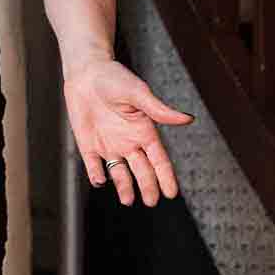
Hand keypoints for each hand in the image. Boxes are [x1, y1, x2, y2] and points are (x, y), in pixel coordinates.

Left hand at [62, 56, 192, 205]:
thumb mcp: (139, 94)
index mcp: (144, 131)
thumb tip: (187, 118)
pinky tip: (100, 181)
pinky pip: (94, 165)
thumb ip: (159, 110)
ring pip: (119, 173)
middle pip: (142, 170)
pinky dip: (97, 174)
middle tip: (152, 202)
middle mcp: (128, 142)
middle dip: (148, 187)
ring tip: (128, 201)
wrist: (87, 72)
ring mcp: (108, 145)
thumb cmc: (115, 78)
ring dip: (124, 187)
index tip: (172, 194)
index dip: (166, 177)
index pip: (159, 160)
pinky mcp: (88, 144)